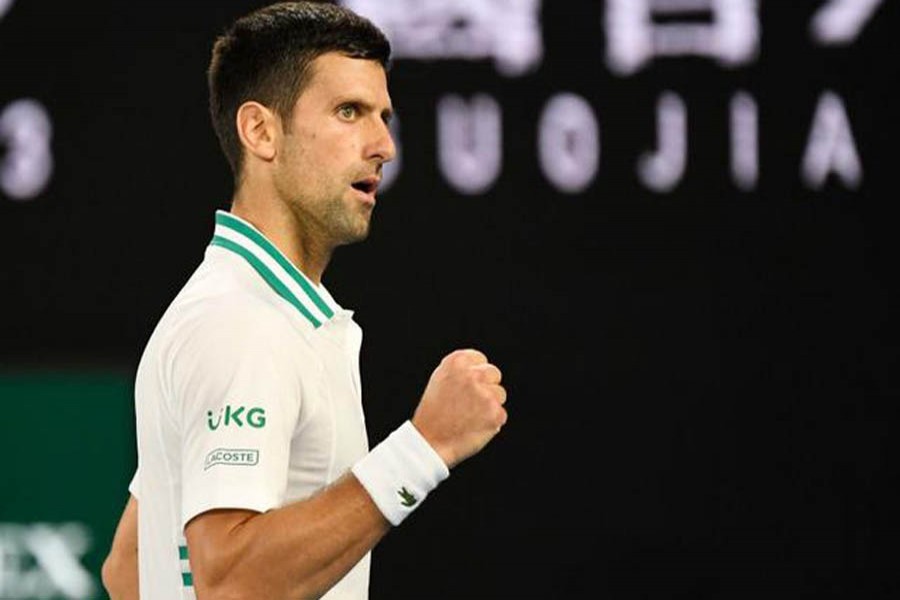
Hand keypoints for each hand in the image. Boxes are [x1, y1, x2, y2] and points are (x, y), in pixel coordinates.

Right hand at [411, 348, 507, 467]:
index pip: (480, 360)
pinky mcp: (495, 413)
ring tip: (469, 416)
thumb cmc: (432, 414)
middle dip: (486, 387)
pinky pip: (501, 415)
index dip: (475, 375)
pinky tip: (474, 426)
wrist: (429, 442)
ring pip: (500, 394)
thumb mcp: (440, 380)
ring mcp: (485, 394)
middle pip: (494, 374)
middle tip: (470, 403)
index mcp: (457, 362)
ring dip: (490, 405)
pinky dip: (491, 422)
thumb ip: (461, 371)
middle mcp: (473, 374)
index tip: (467, 387)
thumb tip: (480, 368)